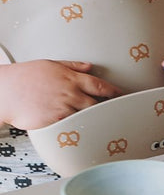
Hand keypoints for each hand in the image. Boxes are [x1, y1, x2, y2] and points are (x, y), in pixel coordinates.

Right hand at [0, 60, 119, 129]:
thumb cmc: (25, 76)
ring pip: (87, 116)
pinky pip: (73, 125)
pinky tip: (85, 130)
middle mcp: (70, 93)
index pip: (99, 85)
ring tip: (101, 122)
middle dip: (106, 108)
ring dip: (94, 119)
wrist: (5, 91)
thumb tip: (89, 66)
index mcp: (70, 77)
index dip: (113, 91)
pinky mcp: (56, 121)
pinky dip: (80, 127)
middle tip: (114, 112)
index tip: (121, 95)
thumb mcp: (49, 64)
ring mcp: (64, 108)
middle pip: (97, 104)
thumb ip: (71, 65)